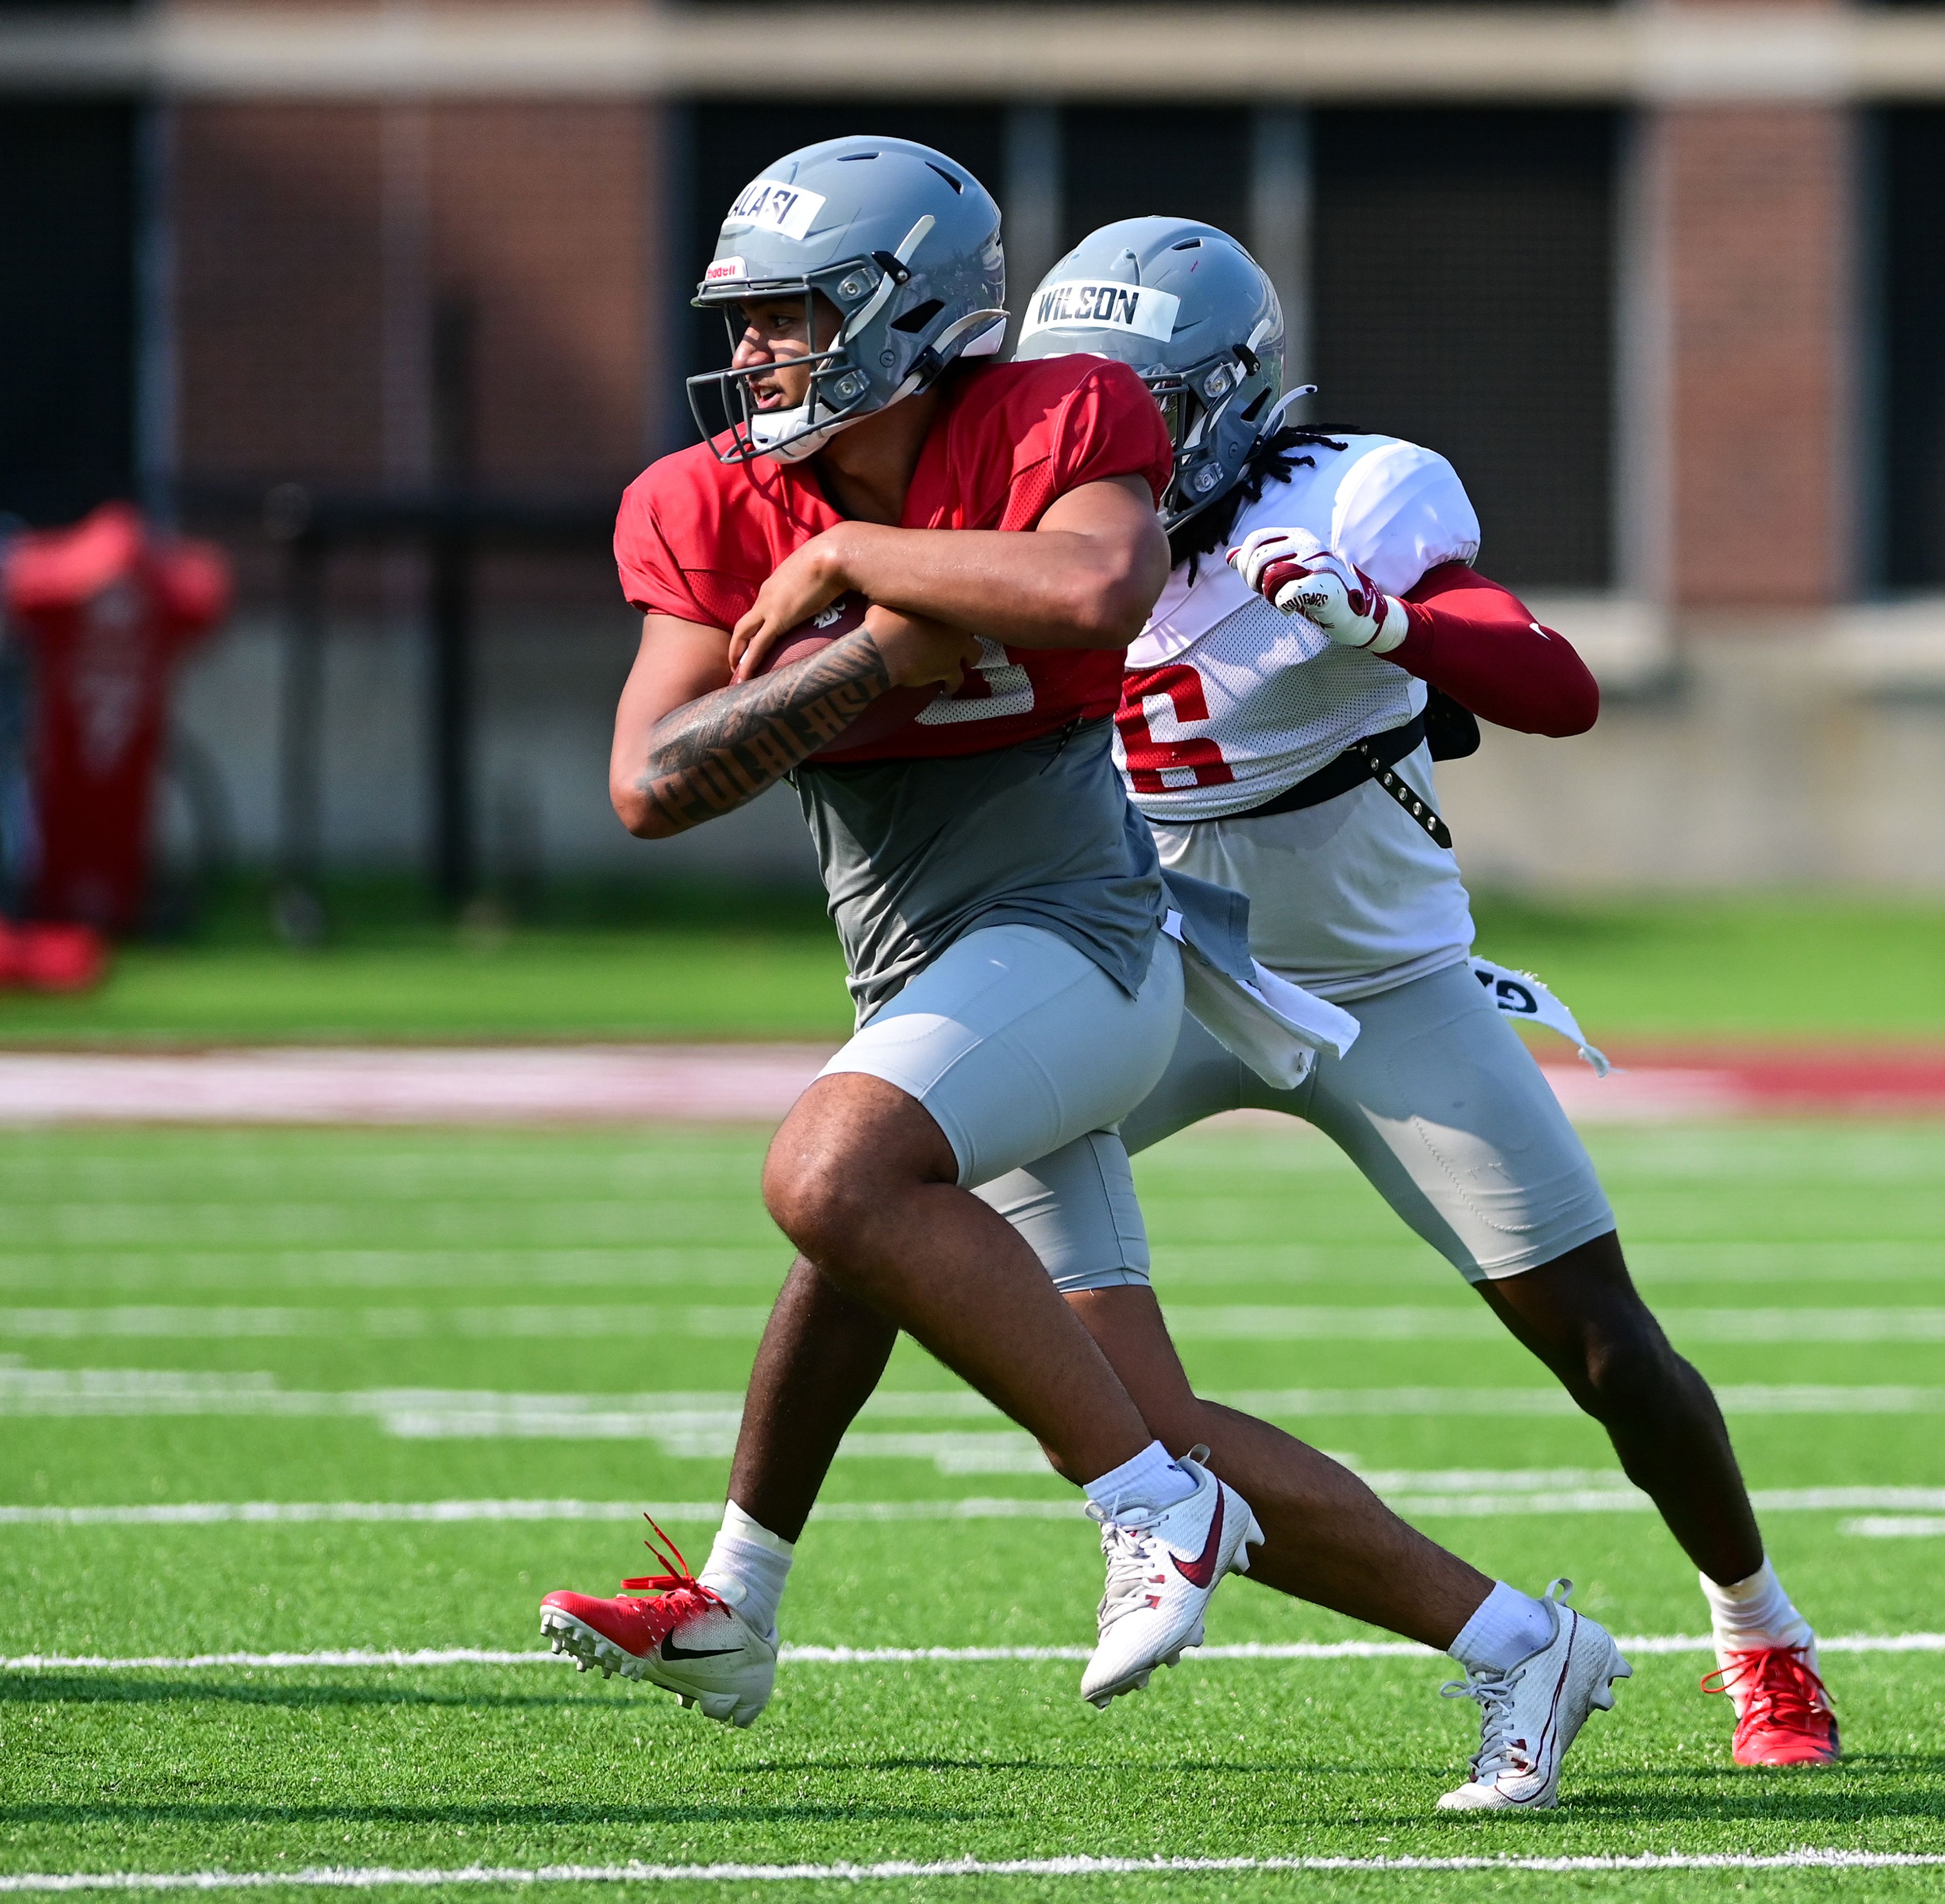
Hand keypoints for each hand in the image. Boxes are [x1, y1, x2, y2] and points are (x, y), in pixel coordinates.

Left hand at [729, 535, 847, 679]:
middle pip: (744, 624)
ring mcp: (769, 607)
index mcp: (776, 584)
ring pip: (743, 635)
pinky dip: (749, 663)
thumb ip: (819, 582)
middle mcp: (767, 595)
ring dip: (737, 656)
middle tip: (737, 665)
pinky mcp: (778, 619)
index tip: (755, 644)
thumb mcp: (821, 570)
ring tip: (737, 676)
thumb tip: (835, 590)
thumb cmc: (835, 558)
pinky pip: (757, 646)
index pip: (760, 609)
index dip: (756, 628)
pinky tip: (745, 678)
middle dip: (737, 646)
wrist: (835, 554)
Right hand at [863, 607, 981, 692]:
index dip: (952, 615)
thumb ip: (894, 596)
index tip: (944, 621)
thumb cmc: (881, 622)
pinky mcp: (949, 669)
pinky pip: (957, 680)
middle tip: (959, 641)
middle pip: (972, 630)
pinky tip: (946, 687)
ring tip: (961, 665)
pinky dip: (952, 684)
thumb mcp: (885, 599)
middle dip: (966, 636)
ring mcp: (955, 649)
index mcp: (944, 606)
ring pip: (974, 655)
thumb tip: (885, 592)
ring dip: (967, 660)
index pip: (958, 608)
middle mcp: (955, 627)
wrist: (882, 647)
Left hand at [1228, 527, 1405, 653]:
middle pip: (1259, 558)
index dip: (1244, 562)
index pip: (1255, 539)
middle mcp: (1308, 543)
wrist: (1348, 610)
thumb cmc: (1313, 590)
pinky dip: (1283, 606)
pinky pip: (1286, 594)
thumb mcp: (1283, 571)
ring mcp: (1318, 562)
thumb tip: (1229, 556)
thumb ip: (1257, 561)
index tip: (1252, 580)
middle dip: (1253, 581)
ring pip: (1270, 576)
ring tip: (1280, 600)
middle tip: (1265, 594)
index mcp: (1297, 535)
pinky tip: (1291, 609)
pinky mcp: (1324, 584)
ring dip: (1268, 594)